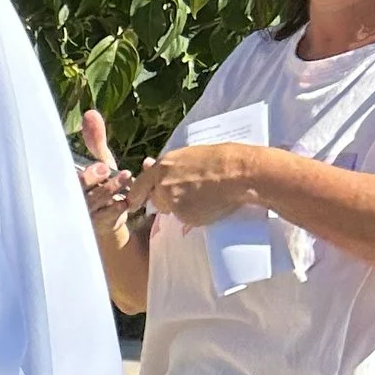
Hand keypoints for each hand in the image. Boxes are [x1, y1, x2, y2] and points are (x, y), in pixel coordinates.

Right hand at [77, 110, 135, 243]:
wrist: (110, 220)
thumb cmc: (103, 188)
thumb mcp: (101, 162)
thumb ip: (95, 141)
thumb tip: (90, 113)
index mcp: (69, 182)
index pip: (68, 176)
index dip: (81, 171)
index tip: (98, 164)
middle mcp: (72, 200)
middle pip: (77, 190)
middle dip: (90, 179)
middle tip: (105, 168)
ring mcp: (84, 215)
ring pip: (92, 204)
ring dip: (108, 190)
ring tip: (126, 178)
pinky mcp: (97, 227)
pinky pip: (105, 218)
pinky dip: (115, 209)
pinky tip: (125, 202)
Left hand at [133, 143, 280, 227]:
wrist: (240, 173)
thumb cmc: (220, 161)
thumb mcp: (190, 156)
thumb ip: (168, 166)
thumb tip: (146, 164)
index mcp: (163, 165)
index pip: (140, 184)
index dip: (137, 194)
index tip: (134, 202)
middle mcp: (162, 183)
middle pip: (155, 199)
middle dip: (165, 199)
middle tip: (189, 192)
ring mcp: (171, 200)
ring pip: (169, 209)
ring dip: (179, 206)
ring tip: (203, 194)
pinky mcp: (183, 215)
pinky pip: (184, 219)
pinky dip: (193, 215)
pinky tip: (209, 203)